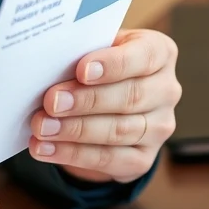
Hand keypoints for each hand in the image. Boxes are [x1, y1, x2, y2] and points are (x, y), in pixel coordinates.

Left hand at [28, 28, 180, 184]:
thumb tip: (48, 64)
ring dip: (74, 130)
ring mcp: (160, 127)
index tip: (82, 70)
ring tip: (42, 127)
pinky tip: (46, 148)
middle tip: (51, 102)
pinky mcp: (143, 158)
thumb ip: (81, 53)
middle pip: (129, 97)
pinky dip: (73, 154)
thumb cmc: (98, 67)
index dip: (114, 64)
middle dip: (86, 100)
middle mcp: (167, 90)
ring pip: (118, 131)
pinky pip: (109, 159)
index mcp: (159, 53)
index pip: (144, 56)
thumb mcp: (95, 50)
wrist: (106, 103)